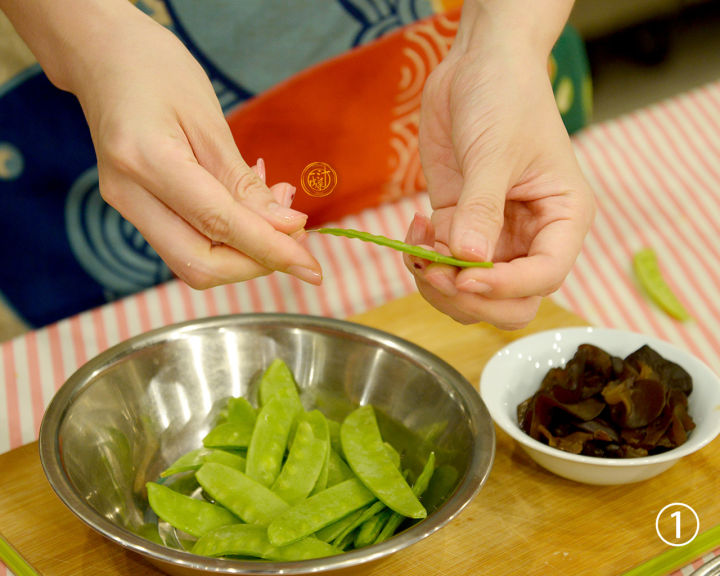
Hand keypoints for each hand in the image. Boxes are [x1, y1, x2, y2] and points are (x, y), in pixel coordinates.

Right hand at [2, 0, 321, 287]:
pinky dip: (227, 239)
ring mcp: (127, 206)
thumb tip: (285, 228)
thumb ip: (243, 182)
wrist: (102, 56)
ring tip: (279, 213)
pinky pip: (186, 242)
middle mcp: (128, 193)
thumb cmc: (156, 69)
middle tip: (297, 238)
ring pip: (192, 262)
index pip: (218, 224)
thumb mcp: (210, 119)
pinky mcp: (135, 210)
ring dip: (245, 253)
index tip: (311, 264)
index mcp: (146, 159)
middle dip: (256, 263)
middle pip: (199, 265)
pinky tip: (251, 210)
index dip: (270, 249)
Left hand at [408, 1, 593, 328]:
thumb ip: (482, 208)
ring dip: (439, 285)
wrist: (478, 66)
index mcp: (562, 219)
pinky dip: (423, 261)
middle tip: (435, 272)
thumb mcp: (495, 152)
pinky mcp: (460, 224)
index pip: (545, 276)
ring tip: (418, 250)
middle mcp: (532, 235)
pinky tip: (413, 229)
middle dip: (470, 298)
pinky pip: (444, 265)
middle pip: (511, 301)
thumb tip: (469, 261)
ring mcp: (494, 234)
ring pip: (472, 292)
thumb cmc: (506, 98)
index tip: (464, 278)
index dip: (505, 287)